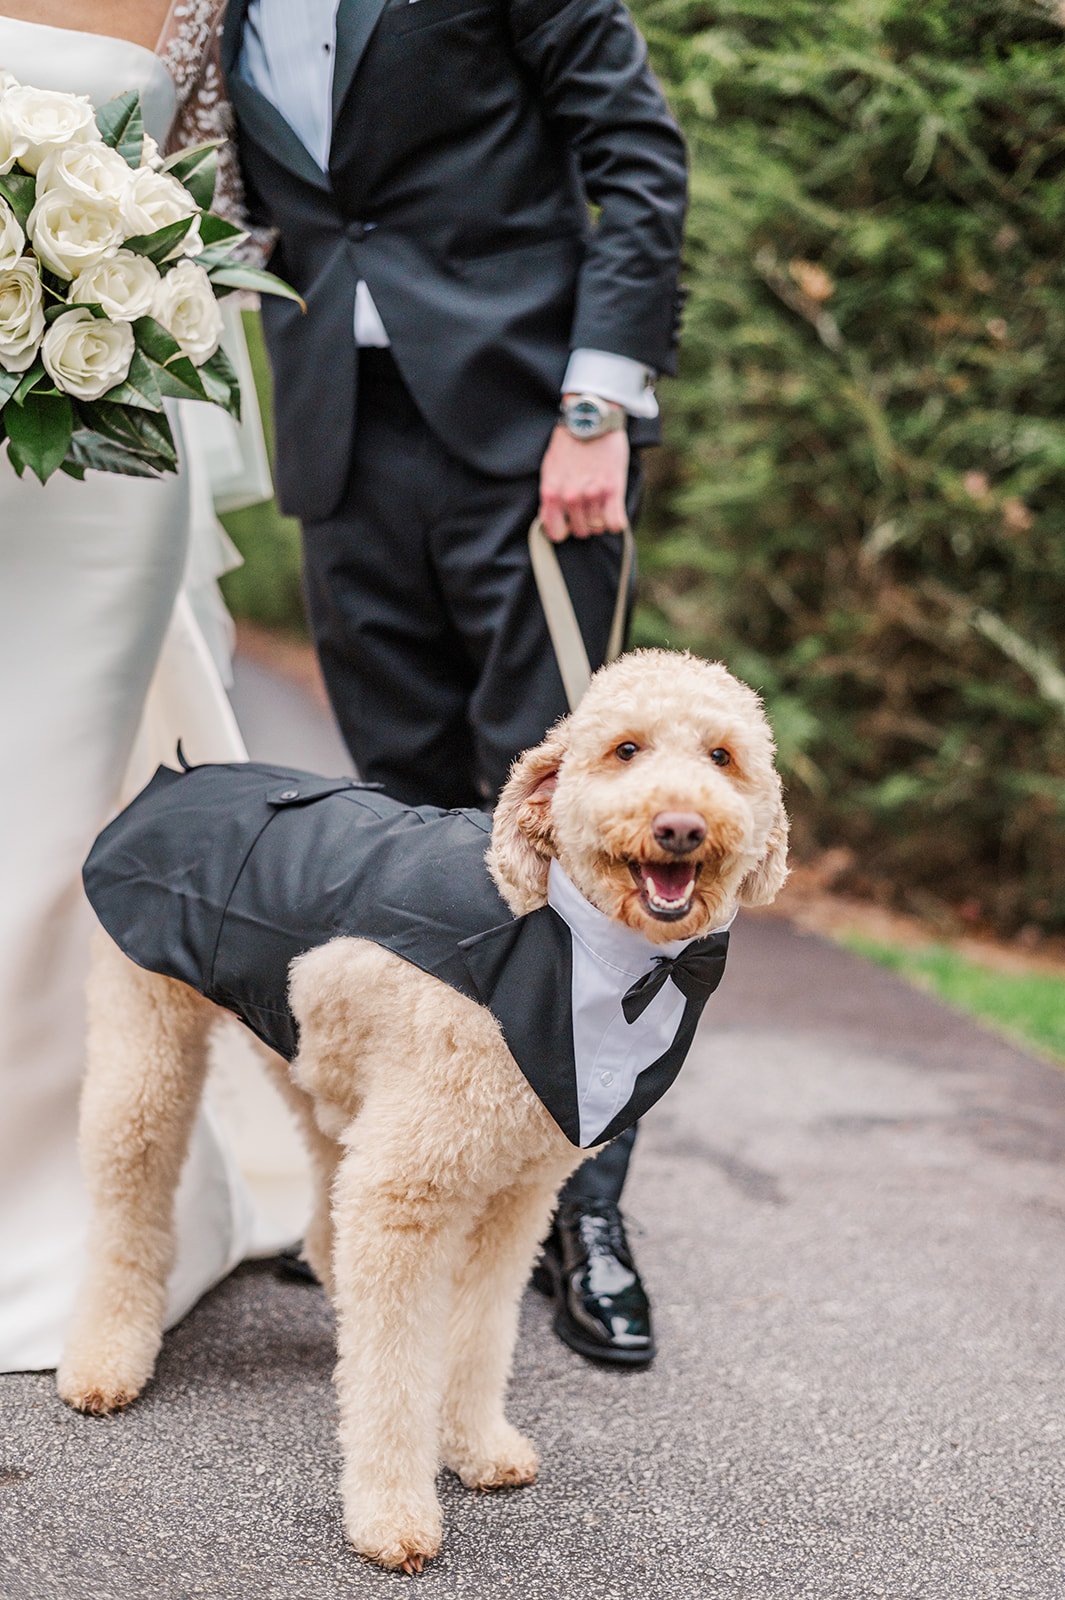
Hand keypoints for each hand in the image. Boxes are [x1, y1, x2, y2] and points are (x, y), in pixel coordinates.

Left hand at [538, 425, 629, 541]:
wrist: (592, 420)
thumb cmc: (569, 443)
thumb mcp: (550, 469)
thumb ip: (550, 496)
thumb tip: (550, 520)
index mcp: (551, 493)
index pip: (556, 533)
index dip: (563, 530)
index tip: (568, 523)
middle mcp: (570, 497)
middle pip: (581, 531)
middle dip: (584, 522)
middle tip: (587, 504)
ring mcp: (592, 495)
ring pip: (598, 527)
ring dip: (600, 517)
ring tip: (599, 499)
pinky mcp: (613, 489)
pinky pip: (615, 524)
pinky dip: (616, 521)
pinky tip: (613, 509)